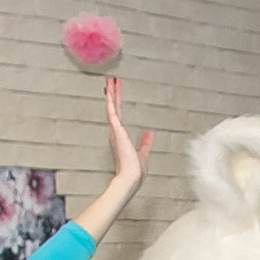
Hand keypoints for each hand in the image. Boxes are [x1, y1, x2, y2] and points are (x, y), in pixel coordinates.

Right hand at [102, 76, 152, 193]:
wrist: (131, 178)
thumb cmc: (135, 170)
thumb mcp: (144, 153)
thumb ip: (146, 142)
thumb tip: (150, 133)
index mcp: (120, 137)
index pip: (118, 117)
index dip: (117, 105)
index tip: (115, 94)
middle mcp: (116, 133)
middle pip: (114, 109)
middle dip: (113, 95)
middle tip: (111, 82)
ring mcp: (115, 131)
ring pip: (112, 108)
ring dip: (111, 94)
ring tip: (110, 81)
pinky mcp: (117, 131)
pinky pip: (112, 113)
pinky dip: (110, 102)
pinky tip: (109, 92)